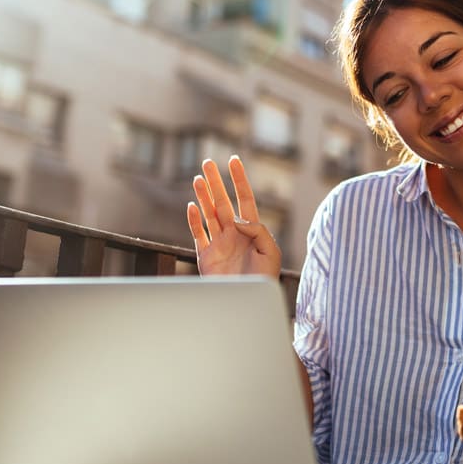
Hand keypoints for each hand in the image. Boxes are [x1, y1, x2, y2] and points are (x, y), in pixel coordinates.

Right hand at [186, 156, 280, 278]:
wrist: (247, 302)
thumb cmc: (264, 279)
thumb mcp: (270, 252)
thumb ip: (257, 231)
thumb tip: (236, 218)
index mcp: (251, 230)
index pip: (245, 198)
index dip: (239, 179)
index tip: (234, 161)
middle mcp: (234, 233)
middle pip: (223, 201)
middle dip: (216, 182)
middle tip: (208, 162)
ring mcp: (219, 243)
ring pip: (209, 213)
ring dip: (203, 196)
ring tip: (198, 178)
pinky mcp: (206, 256)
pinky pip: (198, 234)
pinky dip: (194, 220)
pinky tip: (192, 205)